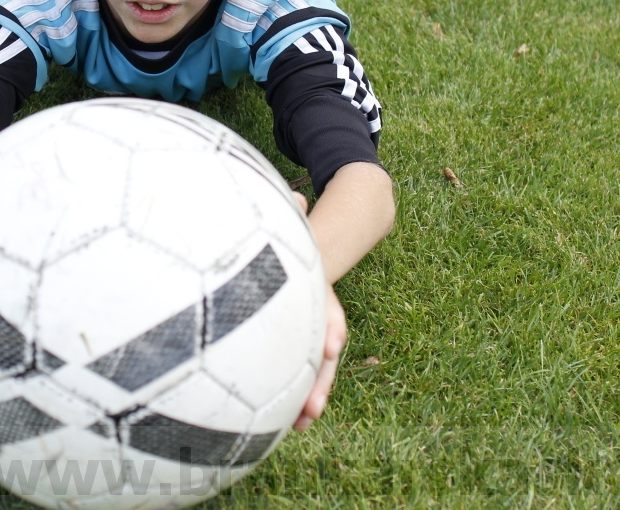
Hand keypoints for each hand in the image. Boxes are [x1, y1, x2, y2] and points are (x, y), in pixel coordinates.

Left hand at [287, 189, 347, 431]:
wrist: (310, 252)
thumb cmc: (291, 240)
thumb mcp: (293, 229)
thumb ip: (293, 217)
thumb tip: (297, 196)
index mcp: (314, 289)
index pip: (329, 311)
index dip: (330, 329)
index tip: (332, 347)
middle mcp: (316, 313)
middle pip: (323, 350)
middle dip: (319, 379)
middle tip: (312, 410)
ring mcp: (308, 331)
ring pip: (313, 368)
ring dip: (309, 396)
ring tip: (301, 424)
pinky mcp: (293, 345)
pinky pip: (296, 372)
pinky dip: (293, 395)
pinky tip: (287, 422)